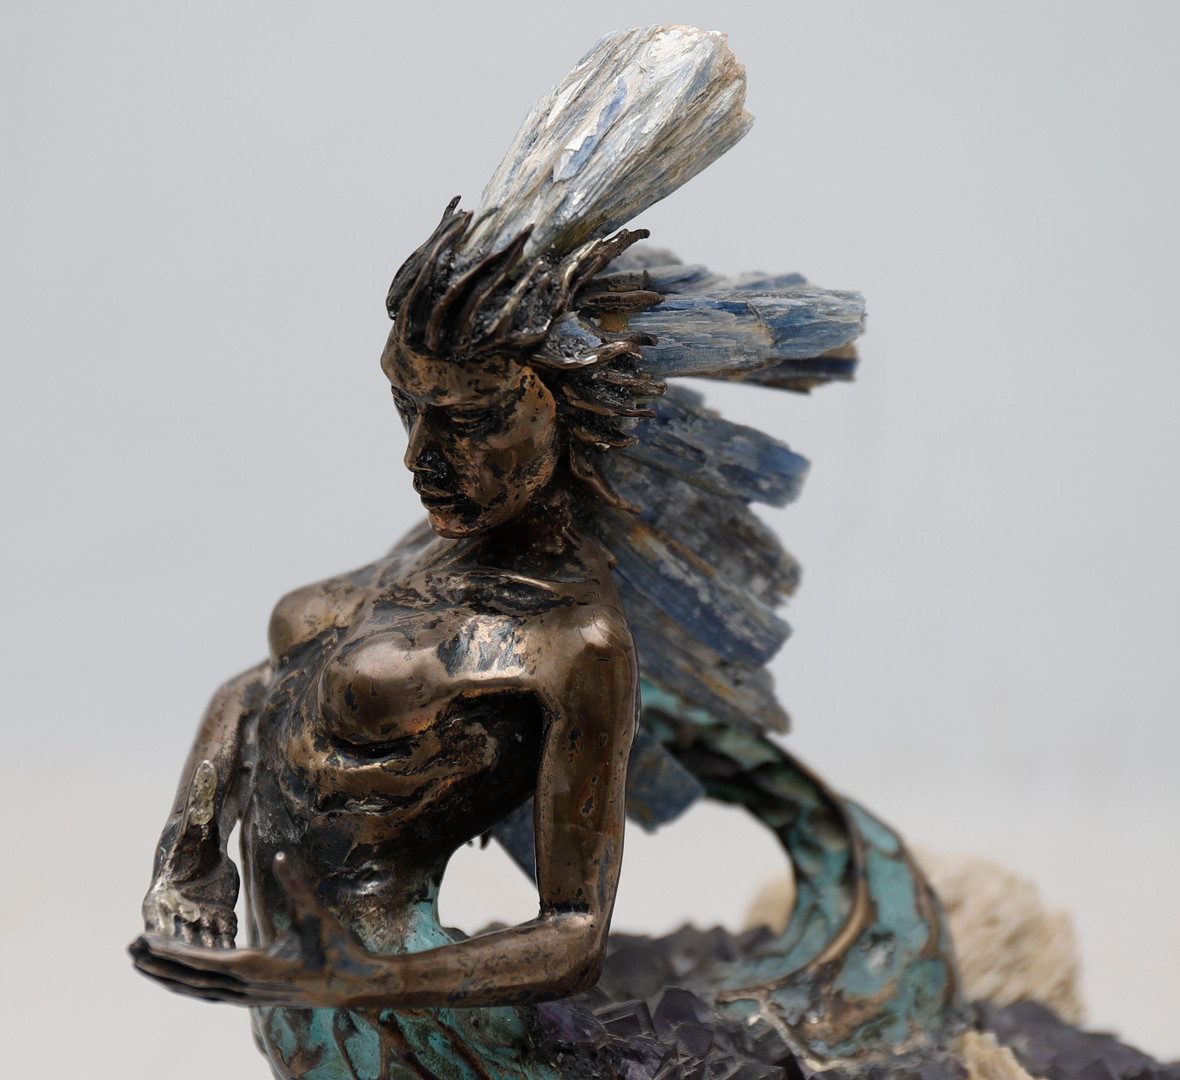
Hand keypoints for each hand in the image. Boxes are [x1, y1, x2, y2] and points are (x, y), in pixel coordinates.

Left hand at [131, 852, 387, 1006]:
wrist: (352, 983)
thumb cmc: (335, 948)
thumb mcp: (315, 915)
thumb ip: (295, 886)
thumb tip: (280, 856)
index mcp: (257, 967)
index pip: (205, 961)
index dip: (174, 952)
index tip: (147, 943)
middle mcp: (246, 987)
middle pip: (192, 979)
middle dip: (158, 965)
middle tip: (128, 951)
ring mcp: (247, 997)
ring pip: (197, 990)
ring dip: (167, 977)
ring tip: (141, 965)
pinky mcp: (251, 998)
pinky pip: (210, 993)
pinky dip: (188, 985)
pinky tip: (176, 978)